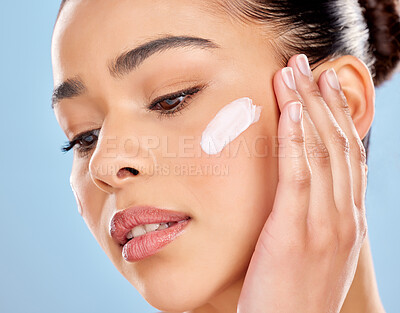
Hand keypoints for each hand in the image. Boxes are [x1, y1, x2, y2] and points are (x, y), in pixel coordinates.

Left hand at [237, 54, 367, 312]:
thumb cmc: (294, 294)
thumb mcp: (314, 252)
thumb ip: (315, 218)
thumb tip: (304, 189)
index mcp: (347, 221)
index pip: (347, 156)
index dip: (337, 117)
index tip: (323, 86)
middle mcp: (342, 217)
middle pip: (336, 145)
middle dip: (321, 100)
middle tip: (307, 66)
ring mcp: (323, 224)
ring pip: (320, 151)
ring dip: (307, 107)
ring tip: (293, 73)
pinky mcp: (295, 232)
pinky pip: (298, 174)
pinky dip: (297, 138)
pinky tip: (292, 110)